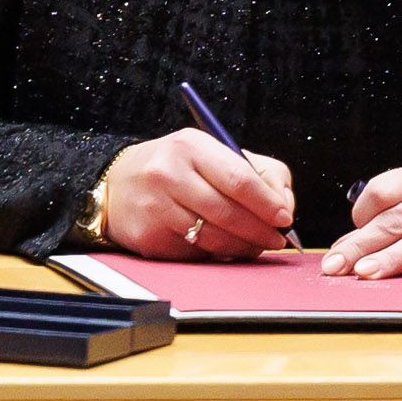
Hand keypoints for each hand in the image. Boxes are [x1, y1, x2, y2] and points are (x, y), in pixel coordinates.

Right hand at [94, 129, 295, 256]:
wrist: (116, 185)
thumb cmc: (176, 168)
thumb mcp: (211, 153)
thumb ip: (256, 171)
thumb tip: (282, 206)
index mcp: (191, 146)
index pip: (239, 178)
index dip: (267, 203)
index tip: (285, 218)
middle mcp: (169, 174)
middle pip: (228, 212)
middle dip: (260, 231)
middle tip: (277, 240)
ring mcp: (156, 208)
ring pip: (213, 237)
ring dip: (242, 247)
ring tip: (256, 246)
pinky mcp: (149, 237)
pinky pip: (194, 252)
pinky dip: (215, 254)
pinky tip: (223, 247)